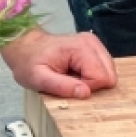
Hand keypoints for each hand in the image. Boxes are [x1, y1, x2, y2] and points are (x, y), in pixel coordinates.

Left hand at [1, 29, 117, 99]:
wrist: (25, 47)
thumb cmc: (29, 63)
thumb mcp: (39, 79)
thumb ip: (62, 86)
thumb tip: (86, 93)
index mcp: (80, 48)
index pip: (101, 77)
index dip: (87, 87)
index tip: (69, 84)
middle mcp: (92, 43)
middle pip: (109, 74)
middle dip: (91, 84)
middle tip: (70, 81)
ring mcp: (94, 43)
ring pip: (109, 72)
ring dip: (92, 80)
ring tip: (72, 77)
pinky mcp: (94, 47)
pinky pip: (103, 68)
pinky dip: (92, 75)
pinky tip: (76, 73)